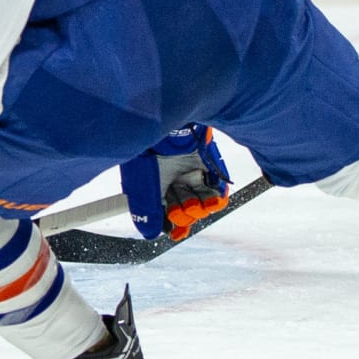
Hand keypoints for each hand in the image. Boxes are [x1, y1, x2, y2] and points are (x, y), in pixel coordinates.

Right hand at [119, 126, 230, 240]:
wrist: (170, 125)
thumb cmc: (148, 150)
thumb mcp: (141, 185)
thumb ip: (145, 212)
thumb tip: (151, 234)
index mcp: (153, 181)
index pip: (163, 208)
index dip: (170, 222)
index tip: (177, 232)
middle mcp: (172, 177)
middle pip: (183, 206)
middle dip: (184, 213)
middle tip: (182, 209)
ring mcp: (191, 171)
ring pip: (201, 200)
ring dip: (202, 208)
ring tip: (201, 206)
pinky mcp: (208, 165)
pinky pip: (217, 187)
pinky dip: (218, 196)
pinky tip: (215, 198)